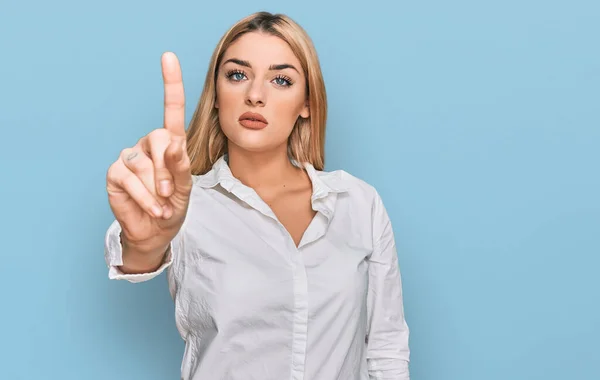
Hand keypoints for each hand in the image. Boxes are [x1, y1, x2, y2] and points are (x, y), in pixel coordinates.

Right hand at [106, 52, 191, 252]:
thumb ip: (180, 164)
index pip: (171, 109)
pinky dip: (144, 197)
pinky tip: (152, 208)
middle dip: (168, 169)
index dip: (170, 83)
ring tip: (162, 204)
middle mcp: (147, 144)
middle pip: (159, 138)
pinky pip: (129, 178)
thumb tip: (171, 143)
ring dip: (156, 188)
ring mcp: (129, 156)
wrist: (156, 230)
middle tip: (170, 192)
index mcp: (169, 143)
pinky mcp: (114, 172)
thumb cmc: (173, 205)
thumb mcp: (185, 186)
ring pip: (143, 163)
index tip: (168, 57)